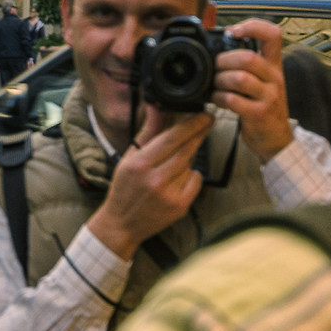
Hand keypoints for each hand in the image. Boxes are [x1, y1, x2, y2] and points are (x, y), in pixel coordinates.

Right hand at [83, 112, 211, 260]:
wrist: (122, 224)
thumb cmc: (124, 187)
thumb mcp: (130, 157)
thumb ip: (148, 131)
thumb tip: (157, 106)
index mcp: (140, 164)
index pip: (172, 138)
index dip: (191, 124)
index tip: (204, 114)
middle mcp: (156, 180)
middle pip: (186, 150)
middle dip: (199, 133)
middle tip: (208, 120)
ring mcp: (170, 195)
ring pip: (190, 164)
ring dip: (186, 159)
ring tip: (169, 167)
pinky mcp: (180, 207)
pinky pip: (196, 180)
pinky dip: (191, 176)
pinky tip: (176, 181)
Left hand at [211, 18, 293, 162]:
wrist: (276, 140)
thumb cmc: (264, 108)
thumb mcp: (263, 82)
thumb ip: (248, 65)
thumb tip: (220, 47)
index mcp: (274, 66)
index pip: (273, 35)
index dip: (253, 26)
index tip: (234, 31)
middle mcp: (275, 78)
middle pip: (248, 57)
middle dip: (224, 60)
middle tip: (215, 67)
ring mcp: (269, 96)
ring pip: (240, 78)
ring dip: (220, 80)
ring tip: (216, 85)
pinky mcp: (259, 113)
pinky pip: (234, 100)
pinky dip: (220, 98)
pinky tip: (218, 99)